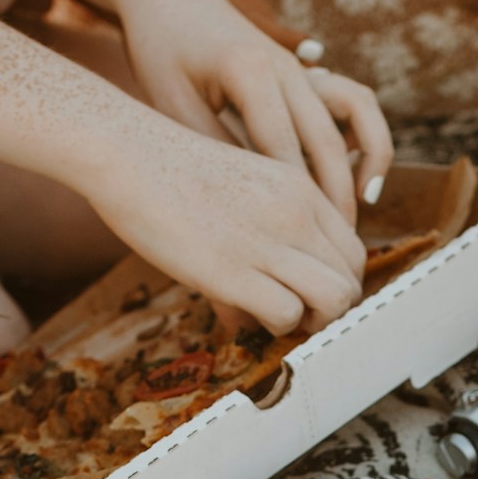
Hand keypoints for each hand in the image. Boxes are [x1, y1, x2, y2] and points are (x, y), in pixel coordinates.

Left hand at [45, 0, 392, 220]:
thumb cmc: (162, 52)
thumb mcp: (172, 105)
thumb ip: (210, 152)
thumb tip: (240, 214)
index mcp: (249, 70)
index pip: (284, 149)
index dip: (299, 201)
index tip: (303, 244)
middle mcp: (286, 64)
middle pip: (328, 139)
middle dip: (338, 196)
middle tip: (336, 244)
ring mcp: (302, 64)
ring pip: (358, 110)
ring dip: (368, 157)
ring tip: (362, 203)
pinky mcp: (307, 70)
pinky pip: (353, 102)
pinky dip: (362, 136)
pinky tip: (354, 175)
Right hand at [81, 108, 366, 335]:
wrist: (125, 152)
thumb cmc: (170, 170)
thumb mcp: (241, 183)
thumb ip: (269, 223)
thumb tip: (274, 272)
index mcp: (300, 189)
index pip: (351, 250)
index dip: (334, 282)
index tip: (302, 293)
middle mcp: (295, 214)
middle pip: (352, 278)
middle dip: (328, 308)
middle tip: (291, 313)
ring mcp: (268, 241)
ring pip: (336, 299)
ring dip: (310, 321)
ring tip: (273, 318)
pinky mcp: (233, 269)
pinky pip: (287, 314)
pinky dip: (270, 325)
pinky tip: (240, 313)